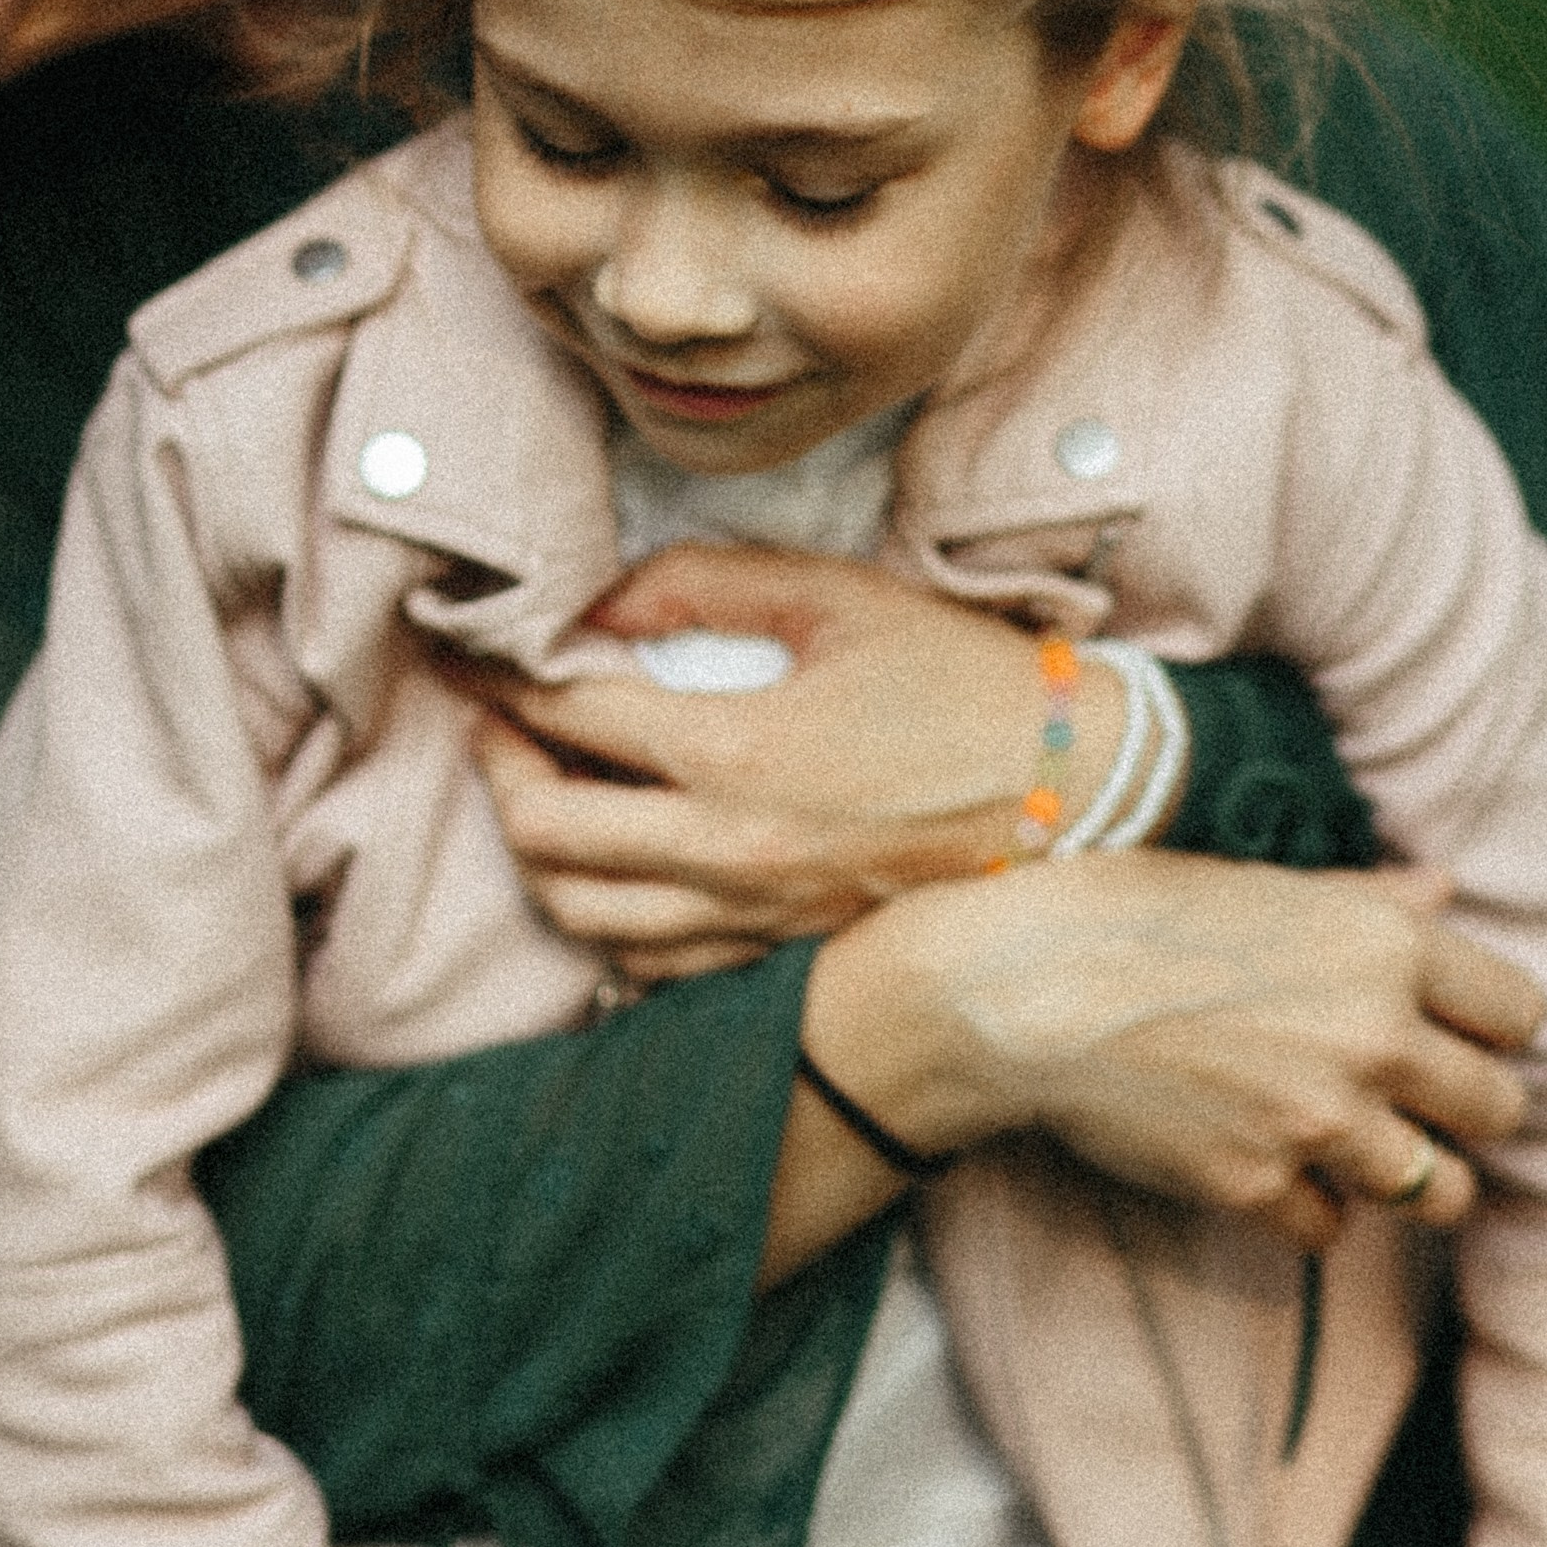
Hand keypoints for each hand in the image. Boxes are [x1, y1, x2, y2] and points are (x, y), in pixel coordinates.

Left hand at [467, 547, 1124, 975]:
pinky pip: (648, 965)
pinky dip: (602, 918)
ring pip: (584, 912)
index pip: (570, 715)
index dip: (505, 678)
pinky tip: (606, 870)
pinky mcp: (779, 954)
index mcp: (734, 751)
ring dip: (538, 850)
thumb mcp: (837, 599)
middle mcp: (727, 850)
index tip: (476, 653)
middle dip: (497, 767)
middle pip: (547, 831)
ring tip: (538, 789)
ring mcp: (751, 917)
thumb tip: (602, 601)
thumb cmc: (959, 682)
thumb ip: (705, 582)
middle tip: (493, 720)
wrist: (1071, 790)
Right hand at [798, 848, 1542, 1258]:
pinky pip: (1335, 1231)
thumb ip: (1366, 899)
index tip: (1452, 1028)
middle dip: (1462, 1106)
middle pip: (1501, 1110)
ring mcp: (1320, 1122)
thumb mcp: (1260, 882)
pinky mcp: (1259, 1187)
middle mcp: (1373, 1037)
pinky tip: (1272, 1163)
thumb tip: (1444, 892)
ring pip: (1443, 1192)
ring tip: (1355, 1141)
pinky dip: (1312, 1208)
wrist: (1023, 986)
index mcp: (1383, 945)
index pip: (1520, 1014)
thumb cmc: (1132, 908)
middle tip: (1410, 1093)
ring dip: (1406, 1171)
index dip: (1488, 1024)